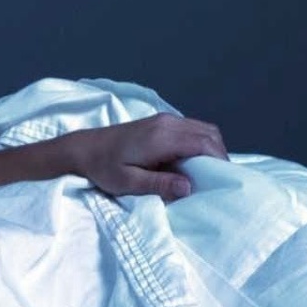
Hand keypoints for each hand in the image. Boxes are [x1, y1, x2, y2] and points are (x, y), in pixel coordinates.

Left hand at [69, 113, 227, 200]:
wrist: (83, 148)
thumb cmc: (102, 167)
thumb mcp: (127, 182)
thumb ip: (158, 184)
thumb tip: (188, 187)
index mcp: (161, 137)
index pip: (204, 144)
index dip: (220, 161)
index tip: (223, 181)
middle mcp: (167, 123)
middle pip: (208, 134)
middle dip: (219, 156)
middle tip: (218, 179)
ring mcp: (164, 119)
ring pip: (202, 129)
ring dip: (210, 149)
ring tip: (206, 173)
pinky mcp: (160, 121)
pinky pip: (191, 129)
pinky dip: (199, 143)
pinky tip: (192, 162)